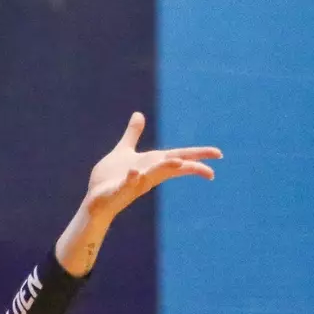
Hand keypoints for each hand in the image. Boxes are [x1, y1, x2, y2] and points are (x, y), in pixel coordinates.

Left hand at [84, 113, 221, 224]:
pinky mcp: (119, 189)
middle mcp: (148, 173)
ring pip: (153, 175)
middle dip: (191, 166)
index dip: (198, 155)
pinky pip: (128, 184)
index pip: (179, 156)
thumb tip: (138, 114)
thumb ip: (132, 134)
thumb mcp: (124, 151)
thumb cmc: (111, 178)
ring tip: (178, 162)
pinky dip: (132, 178)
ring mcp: (135, 182)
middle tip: (211, 170)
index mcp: (152, 163)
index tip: (218, 154)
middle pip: (173, 167)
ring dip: (164, 168)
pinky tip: (135, 172)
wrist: (95, 198)